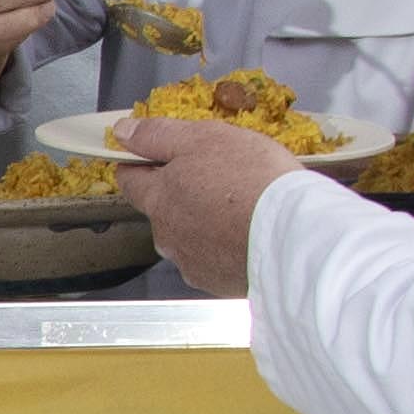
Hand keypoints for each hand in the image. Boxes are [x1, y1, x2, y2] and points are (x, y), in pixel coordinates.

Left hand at [110, 112, 312, 296]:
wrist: (291, 235)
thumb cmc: (252, 179)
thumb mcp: (204, 138)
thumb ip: (158, 136)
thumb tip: (122, 132)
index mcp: (159, 199)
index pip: (131, 181)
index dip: (139, 165)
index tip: (149, 158)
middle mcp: (167, 235)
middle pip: (162, 211)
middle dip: (179, 196)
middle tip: (215, 180)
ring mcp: (190, 262)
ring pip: (187, 238)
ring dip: (203, 224)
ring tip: (238, 211)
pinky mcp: (217, 282)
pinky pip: (214, 261)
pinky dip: (224, 249)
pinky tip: (248, 236)